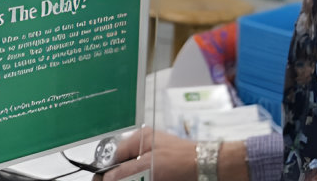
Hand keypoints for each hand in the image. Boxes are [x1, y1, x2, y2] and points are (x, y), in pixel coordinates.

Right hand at [98, 130, 247, 180]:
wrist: (211, 169)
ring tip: (144, 179)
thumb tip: (105, 179)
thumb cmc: (183, 161)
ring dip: (133, 179)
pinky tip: (146, 180)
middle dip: (119, 178)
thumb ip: (124, 173)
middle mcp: (146, 149)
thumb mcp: (148, 167)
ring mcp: (155, 162)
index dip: (106, 171)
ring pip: (135, 175)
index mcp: (140, 140)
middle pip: (123, 168)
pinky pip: (147, 176)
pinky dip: (143, 179)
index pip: (114, 155)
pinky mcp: (163, 173)